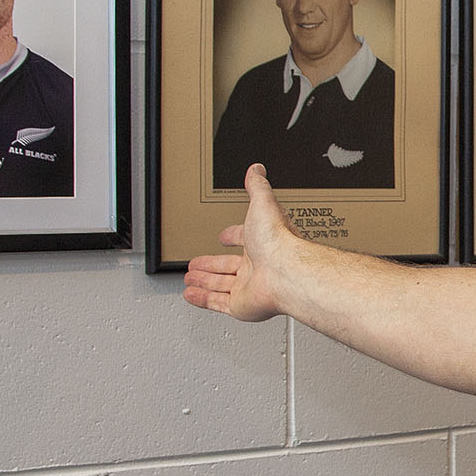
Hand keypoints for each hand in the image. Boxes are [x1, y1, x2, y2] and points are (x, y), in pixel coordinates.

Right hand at [182, 163, 296, 321]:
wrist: (286, 271)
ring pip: (221, 285)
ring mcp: (249, 287)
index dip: (233, 236)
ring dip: (204, 281)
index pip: (244, 238)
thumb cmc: (279, 240)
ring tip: (189, 278)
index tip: (224, 236)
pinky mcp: (242, 305)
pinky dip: (202, 299)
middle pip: (228, 265)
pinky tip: (191, 295)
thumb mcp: (263, 203)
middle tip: (197, 262)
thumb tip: (257, 169)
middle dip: (211, 264)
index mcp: (261, 242)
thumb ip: (257, 186)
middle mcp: (257, 265)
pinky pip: (218, 303)